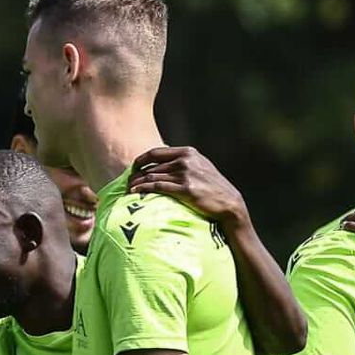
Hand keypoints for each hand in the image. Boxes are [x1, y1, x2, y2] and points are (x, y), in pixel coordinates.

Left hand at [129, 146, 247, 227]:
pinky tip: (135, 193)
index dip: (140, 160)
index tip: (133, 168)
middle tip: (127, 182)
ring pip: (151, 176)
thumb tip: (160, 163)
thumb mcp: (200, 166)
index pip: (155, 152)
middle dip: (136, 174)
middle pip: (151, 166)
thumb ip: (183, 161)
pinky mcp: (184, 189)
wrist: (228, 202)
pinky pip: (156, 187)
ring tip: (128, 189)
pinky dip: (143, 189)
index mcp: (188, 152)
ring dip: (136, 183)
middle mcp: (185, 161)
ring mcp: (185, 174)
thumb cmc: (212, 186)